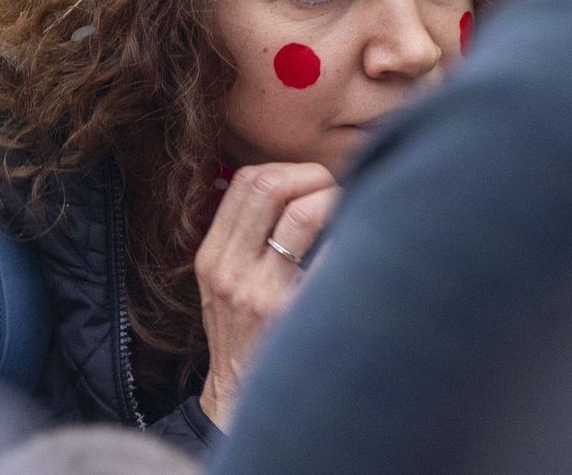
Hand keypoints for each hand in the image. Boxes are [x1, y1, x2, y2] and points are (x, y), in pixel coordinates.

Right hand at [194, 162, 339, 430]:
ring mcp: (260, 293)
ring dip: (334, 200)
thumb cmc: (243, 338)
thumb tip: (292, 190)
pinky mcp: (292, 315)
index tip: (309, 183)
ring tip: (350, 213)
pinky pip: (329, 257)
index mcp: (212, 257)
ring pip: (302, 213)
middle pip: (268, 185)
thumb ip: (243, 240)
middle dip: (310, 176)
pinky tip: (360, 247)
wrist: (242, 401)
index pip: (244, 181)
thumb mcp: (224, 286)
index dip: (285, 170)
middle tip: (334, 190)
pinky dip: (349, 239)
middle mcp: (230, 270)